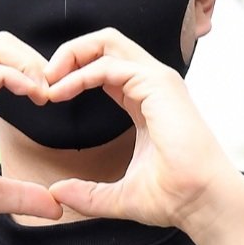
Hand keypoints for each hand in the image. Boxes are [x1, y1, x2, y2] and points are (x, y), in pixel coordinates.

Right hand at [0, 33, 62, 240]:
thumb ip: (22, 196)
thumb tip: (58, 207)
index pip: (4, 64)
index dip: (35, 73)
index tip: (55, 100)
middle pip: (1, 43)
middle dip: (36, 58)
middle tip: (55, 92)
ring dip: (28, 62)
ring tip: (46, 93)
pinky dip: (12, 75)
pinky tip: (32, 95)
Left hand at [45, 28, 243, 235]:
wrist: (202, 202)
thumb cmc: (173, 197)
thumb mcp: (118, 196)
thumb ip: (87, 193)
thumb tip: (56, 194)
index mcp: (144, 100)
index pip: (104, 65)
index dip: (72, 73)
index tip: (47, 97)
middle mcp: (151, 84)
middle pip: (104, 42)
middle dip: (68, 53)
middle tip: (42, 79)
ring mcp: (157, 80)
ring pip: (106, 41)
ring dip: (70, 56)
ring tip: (47, 81)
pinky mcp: (158, 85)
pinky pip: (109, 65)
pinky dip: (80, 74)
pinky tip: (61, 92)